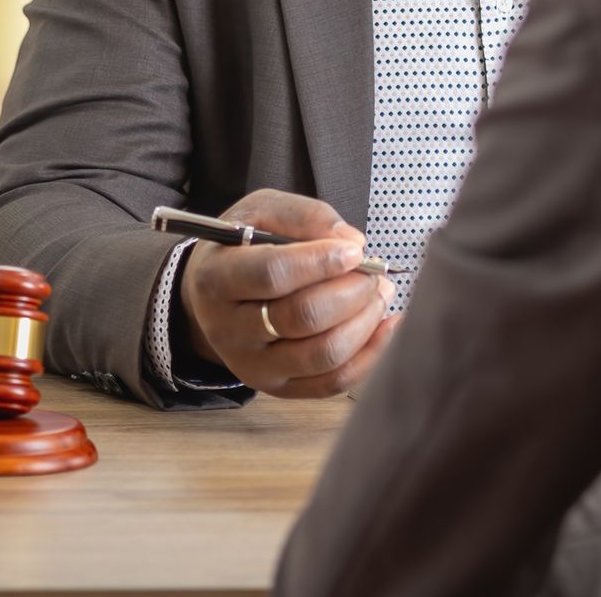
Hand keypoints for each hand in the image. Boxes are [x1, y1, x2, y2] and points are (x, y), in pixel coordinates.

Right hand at [178, 189, 399, 398]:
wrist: (215, 294)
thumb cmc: (243, 247)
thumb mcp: (262, 212)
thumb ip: (305, 217)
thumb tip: (353, 243)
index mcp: (216, 277)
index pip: (272, 274)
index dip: (320, 261)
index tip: (355, 251)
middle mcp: (228, 329)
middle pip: (302, 317)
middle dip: (351, 292)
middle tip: (373, 272)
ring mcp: (253, 365)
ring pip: (322, 354)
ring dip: (364, 321)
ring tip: (378, 293)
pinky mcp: (278, 387)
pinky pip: (332, 382)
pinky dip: (369, 354)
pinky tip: (386, 324)